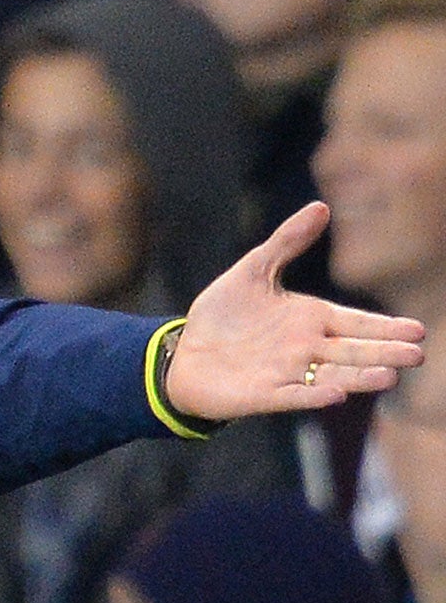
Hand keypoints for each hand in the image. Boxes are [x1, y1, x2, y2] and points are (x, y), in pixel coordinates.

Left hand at [167, 203, 424, 421]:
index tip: (418, 330)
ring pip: (334, 376)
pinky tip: (336, 393)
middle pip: (353, 351)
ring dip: (361, 377)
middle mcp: (307, 349)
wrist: (184, 353)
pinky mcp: (265, 394)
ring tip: (390, 375)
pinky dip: (314, 394)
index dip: (385, 327)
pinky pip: (295, 395)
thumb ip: (287, 242)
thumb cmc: (223, 316)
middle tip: (417, 353)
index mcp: (310, 319)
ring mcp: (289, 373)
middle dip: (385, 352)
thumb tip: (321, 206)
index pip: (355, 322)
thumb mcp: (254, 270)